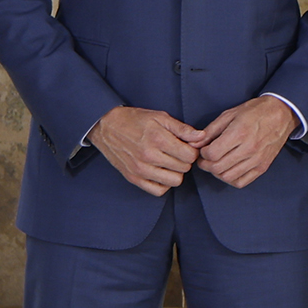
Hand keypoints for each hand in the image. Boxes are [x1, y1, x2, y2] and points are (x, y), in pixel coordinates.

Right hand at [89, 105, 205, 193]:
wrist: (106, 126)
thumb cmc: (134, 120)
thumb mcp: (159, 117)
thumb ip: (182, 129)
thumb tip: (201, 137)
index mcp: (158, 139)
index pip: (190, 155)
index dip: (192, 150)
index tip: (186, 146)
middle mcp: (149, 156)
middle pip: (184, 168)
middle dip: (184, 160)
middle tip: (177, 152)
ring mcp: (140, 169)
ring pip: (174, 181)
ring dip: (176, 172)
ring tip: (169, 162)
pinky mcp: (133, 178)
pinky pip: (158, 191)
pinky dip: (163, 183)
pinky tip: (161, 172)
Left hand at [190, 96, 295, 189]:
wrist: (281, 114)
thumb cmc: (255, 112)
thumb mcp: (229, 114)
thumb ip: (210, 131)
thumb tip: (195, 143)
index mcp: (239, 133)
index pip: (212, 154)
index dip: (203, 153)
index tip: (203, 149)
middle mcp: (249, 149)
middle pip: (217, 168)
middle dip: (206, 165)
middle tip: (205, 159)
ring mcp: (257, 160)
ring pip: (228, 177)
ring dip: (217, 173)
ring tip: (216, 163)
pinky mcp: (262, 167)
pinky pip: (242, 182)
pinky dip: (231, 179)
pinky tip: (229, 169)